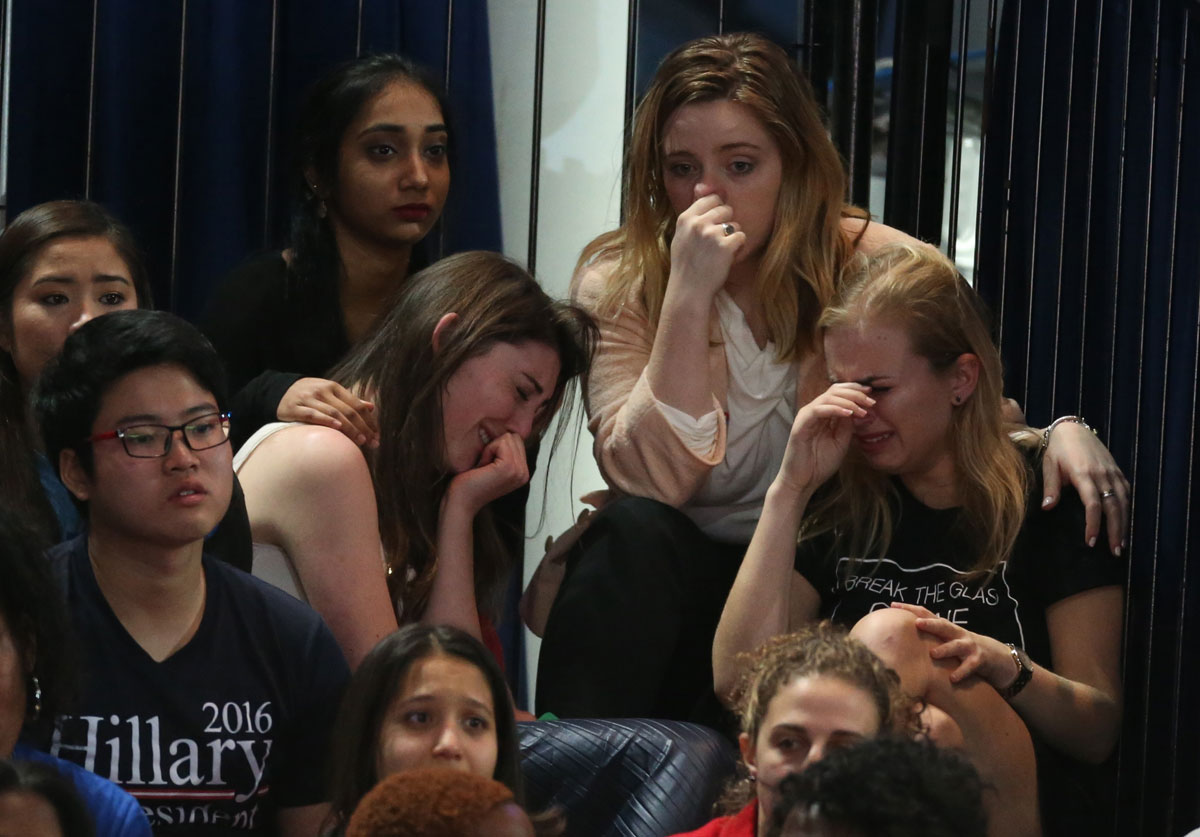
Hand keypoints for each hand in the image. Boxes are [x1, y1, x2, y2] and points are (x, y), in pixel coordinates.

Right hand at [277, 377, 378, 447]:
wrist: (278, 391)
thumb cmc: (309, 395)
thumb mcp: (329, 392)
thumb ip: (349, 400)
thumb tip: (371, 407)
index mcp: (333, 387)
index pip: (356, 405)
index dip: (369, 420)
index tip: (377, 435)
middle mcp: (322, 391)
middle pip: (348, 411)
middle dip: (363, 427)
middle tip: (372, 442)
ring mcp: (309, 398)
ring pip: (334, 413)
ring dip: (349, 428)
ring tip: (360, 440)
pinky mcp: (296, 408)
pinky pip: (313, 415)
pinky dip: (326, 421)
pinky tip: (337, 428)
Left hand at [446, 432, 530, 516]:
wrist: (461, 502)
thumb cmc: (470, 483)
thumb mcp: (492, 465)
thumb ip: (504, 452)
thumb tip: (506, 429)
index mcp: (523, 472)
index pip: (517, 440)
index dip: (498, 447)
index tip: (488, 466)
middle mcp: (525, 473)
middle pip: (514, 437)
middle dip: (496, 446)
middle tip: (485, 466)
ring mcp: (519, 471)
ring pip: (508, 437)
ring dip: (491, 449)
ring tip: (484, 467)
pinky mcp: (509, 467)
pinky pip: (501, 442)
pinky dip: (488, 451)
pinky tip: (482, 467)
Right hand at [666, 191, 744, 300]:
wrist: (688, 291)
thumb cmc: (686, 264)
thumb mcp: (682, 235)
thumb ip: (694, 211)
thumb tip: (702, 185)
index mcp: (685, 218)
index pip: (711, 198)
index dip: (716, 212)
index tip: (712, 226)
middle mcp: (697, 223)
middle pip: (726, 209)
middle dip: (726, 224)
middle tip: (716, 243)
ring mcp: (711, 234)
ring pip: (735, 224)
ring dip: (732, 237)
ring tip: (719, 253)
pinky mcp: (725, 246)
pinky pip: (741, 237)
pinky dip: (737, 248)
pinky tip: (726, 258)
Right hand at [774, 383, 873, 495]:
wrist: (803, 481)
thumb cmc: (819, 464)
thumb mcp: (841, 442)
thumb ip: (847, 425)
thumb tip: (858, 409)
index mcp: (823, 414)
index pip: (838, 393)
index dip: (855, 390)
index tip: (872, 394)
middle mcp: (813, 411)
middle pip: (834, 391)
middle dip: (855, 393)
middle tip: (871, 401)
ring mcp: (806, 417)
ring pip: (827, 397)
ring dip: (848, 401)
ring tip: (863, 409)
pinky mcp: (801, 425)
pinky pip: (818, 410)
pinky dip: (834, 409)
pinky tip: (849, 414)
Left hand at [891, 603, 1017, 688]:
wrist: (996, 656)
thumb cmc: (963, 649)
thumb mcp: (946, 641)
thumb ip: (928, 640)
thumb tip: (899, 641)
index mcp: (946, 628)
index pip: (926, 614)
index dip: (910, 609)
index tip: (893, 605)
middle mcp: (957, 633)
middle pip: (942, 625)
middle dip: (930, 623)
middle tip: (916, 623)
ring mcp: (969, 645)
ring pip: (956, 645)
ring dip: (945, 649)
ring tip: (933, 654)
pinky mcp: (979, 659)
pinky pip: (970, 666)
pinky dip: (962, 671)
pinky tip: (953, 678)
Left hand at [1041, 422, 1129, 553]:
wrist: (1072, 429)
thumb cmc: (1057, 449)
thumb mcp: (1049, 465)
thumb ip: (1051, 487)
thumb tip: (1047, 508)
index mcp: (1084, 474)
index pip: (1093, 504)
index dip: (1093, 524)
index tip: (1090, 542)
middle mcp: (1102, 474)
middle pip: (1113, 507)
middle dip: (1115, 530)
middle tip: (1115, 552)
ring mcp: (1112, 473)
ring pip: (1123, 502)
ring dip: (1124, 524)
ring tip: (1121, 544)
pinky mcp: (1117, 471)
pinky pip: (1126, 493)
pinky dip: (1127, 509)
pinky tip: (1124, 523)